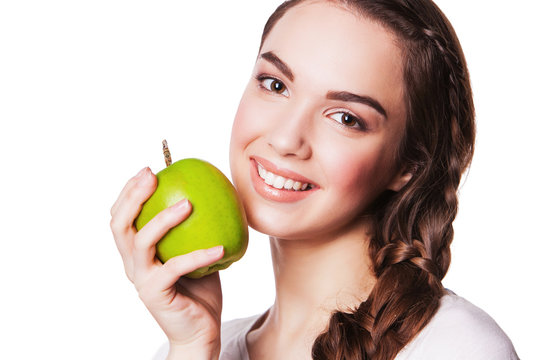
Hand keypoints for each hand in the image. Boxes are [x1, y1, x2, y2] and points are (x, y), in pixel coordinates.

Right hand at [110, 167, 223, 355]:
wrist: (199, 332)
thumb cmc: (199, 289)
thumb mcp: (195, 252)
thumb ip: (194, 229)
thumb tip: (211, 194)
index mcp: (137, 253)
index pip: (121, 217)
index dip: (128, 192)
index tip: (149, 170)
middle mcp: (132, 264)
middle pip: (120, 224)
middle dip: (132, 195)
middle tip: (153, 176)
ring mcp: (141, 279)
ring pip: (141, 241)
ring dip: (162, 219)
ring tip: (187, 203)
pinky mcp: (155, 293)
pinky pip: (175, 267)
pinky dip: (198, 255)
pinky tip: (220, 247)